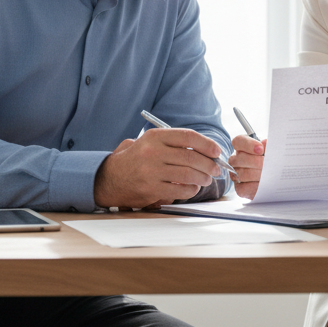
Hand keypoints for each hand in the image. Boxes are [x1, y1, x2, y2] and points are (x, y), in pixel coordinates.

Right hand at [93, 128, 223, 208]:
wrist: (109, 178)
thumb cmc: (136, 159)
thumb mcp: (150, 143)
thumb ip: (174, 143)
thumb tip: (206, 150)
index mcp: (154, 136)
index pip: (188, 137)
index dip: (207, 144)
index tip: (217, 151)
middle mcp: (153, 152)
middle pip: (192, 157)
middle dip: (210, 165)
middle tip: (216, 169)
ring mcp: (152, 171)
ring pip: (189, 174)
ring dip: (203, 178)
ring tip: (206, 179)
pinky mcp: (151, 189)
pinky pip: (181, 190)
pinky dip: (192, 190)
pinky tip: (193, 188)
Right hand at [229, 135, 266, 199]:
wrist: (275, 179)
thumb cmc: (272, 162)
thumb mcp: (272, 153)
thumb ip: (269, 147)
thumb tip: (266, 143)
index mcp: (243, 148)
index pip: (238, 141)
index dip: (248, 145)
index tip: (261, 149)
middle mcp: (236, 160)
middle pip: (239, 158)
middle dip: (255, 162)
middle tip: (267, 165)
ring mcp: (235, 174)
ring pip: (241, 173)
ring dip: (257, 174)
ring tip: (269, 175)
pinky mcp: (239, 188)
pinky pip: (243, 187)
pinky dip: (255, 186)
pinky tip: (263, 184)